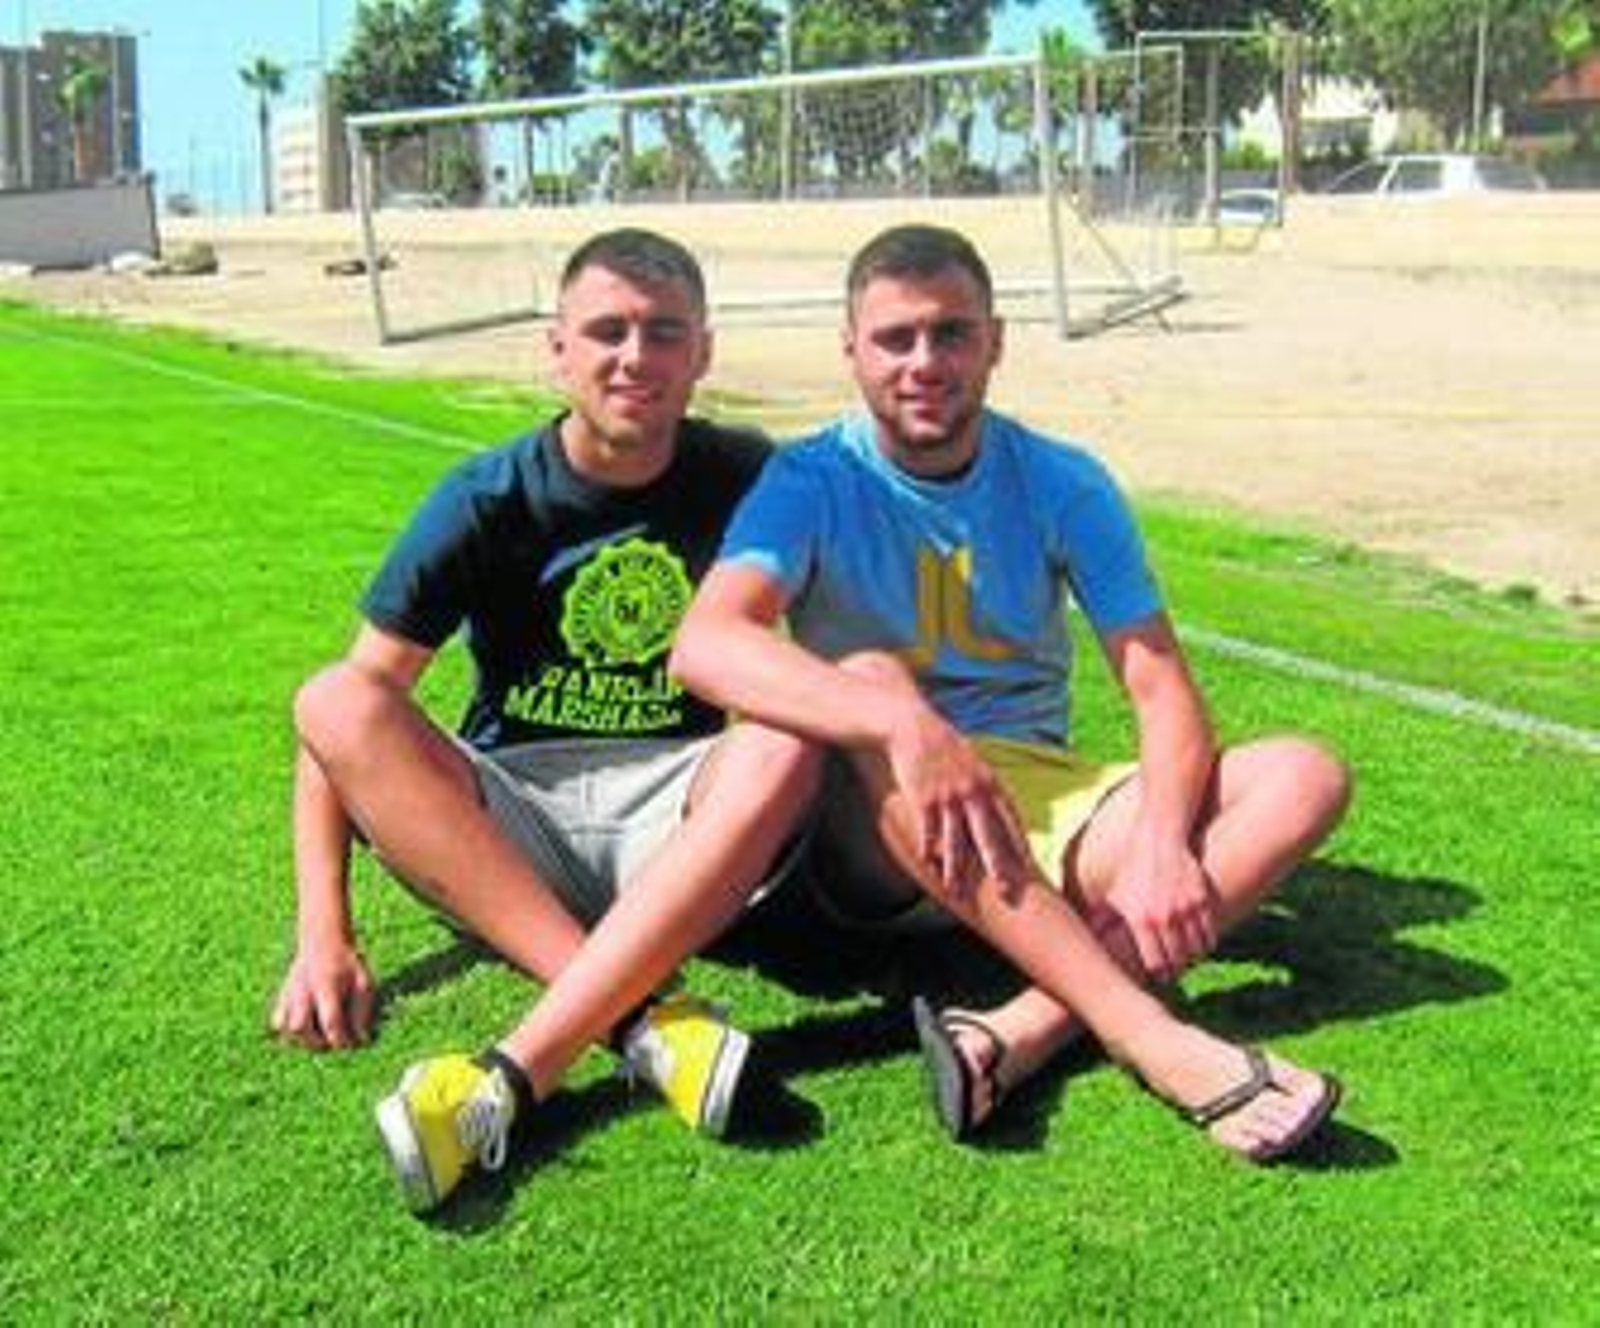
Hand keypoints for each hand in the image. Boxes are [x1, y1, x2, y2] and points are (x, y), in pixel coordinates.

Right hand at [270, 941, 375, 1050]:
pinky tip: (306, 1028)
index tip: (350, 1043)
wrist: (324, 942)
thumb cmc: (346, 963)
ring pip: (285, 1028)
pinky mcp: (282, 997)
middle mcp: (303, 991)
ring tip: (318, 1036)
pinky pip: (277, 1022)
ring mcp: (290, 994)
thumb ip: (362, 1010)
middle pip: (300, 1027)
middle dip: (316, 1042)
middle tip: (331, 1040)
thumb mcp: (363, 981)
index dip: (340, 1038)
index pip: (330, 1021)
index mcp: (327, 986)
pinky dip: (289, 1031)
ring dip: (302, 1039)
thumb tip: (361, 1039)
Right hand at [884, 705, 1032, 901]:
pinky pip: (927, 830)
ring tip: (955, 891)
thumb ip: (986, 784)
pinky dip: (927, 848)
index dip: (1019, 844)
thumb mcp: (973, 760)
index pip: (1009, 819)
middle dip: (997, 865)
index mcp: (988, 781)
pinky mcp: (923, 798)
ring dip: (955, 869)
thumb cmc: (943, 744)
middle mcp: (971, 791)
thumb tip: (1000, 804)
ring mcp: (947, 796)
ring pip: (953, 841)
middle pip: (987, 836)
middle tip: (1007, 890)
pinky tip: (927, 864)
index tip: (1029, 867)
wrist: (912, 726)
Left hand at [1103, 837, 1217, 983]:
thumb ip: (1101, 922)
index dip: (1158, 974)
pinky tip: (1199, 944)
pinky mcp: (1201, 901)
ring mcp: (1185, 910)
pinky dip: (1205, 944)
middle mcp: (1163, 917)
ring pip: (1196, 951)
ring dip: (1192, 958)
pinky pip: (1209, 935)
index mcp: (1140, 920)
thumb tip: (1085, 941)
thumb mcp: (1112, 896)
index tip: (1159, 975)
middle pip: (1177, 961)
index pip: (1155, 964)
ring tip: (1186, 958)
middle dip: (1176, 969)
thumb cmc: (1131, 871)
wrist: (1158, 841)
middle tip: (1174, 970)